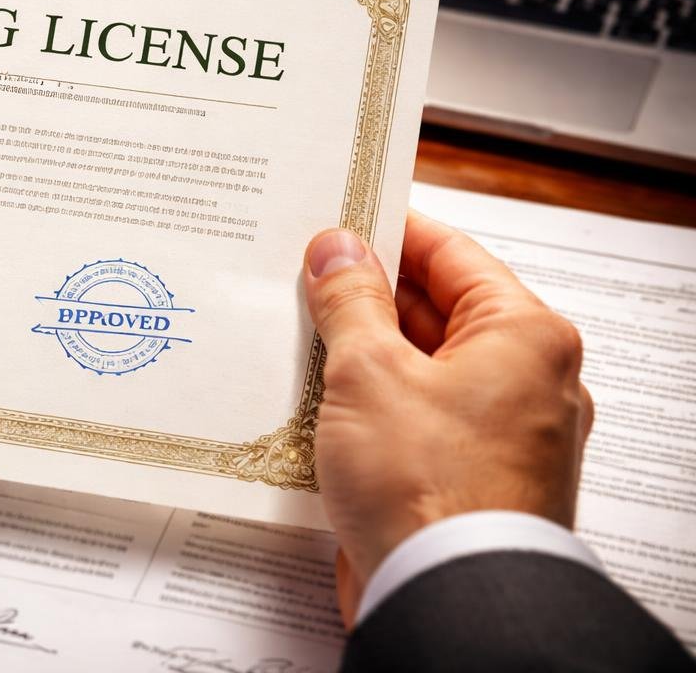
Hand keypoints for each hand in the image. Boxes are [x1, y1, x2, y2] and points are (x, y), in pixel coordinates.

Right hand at [303, 212, 592, 626]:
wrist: (447, 598)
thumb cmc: (431, 488)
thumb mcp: (370, 371)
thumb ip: (350, 301)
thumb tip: (338, 250)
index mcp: (524, 338)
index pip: (450, 254)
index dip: (387, 232)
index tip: (334, 219)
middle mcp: (525, 382)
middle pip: (434, 312)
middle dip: (363, 297)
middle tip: (298, 277)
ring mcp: (497, 434)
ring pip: (417, 368)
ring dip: (358, 354)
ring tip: (292, 333)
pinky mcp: (462, 478)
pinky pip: (411, 419)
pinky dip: (366, 405)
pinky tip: (311, 398)